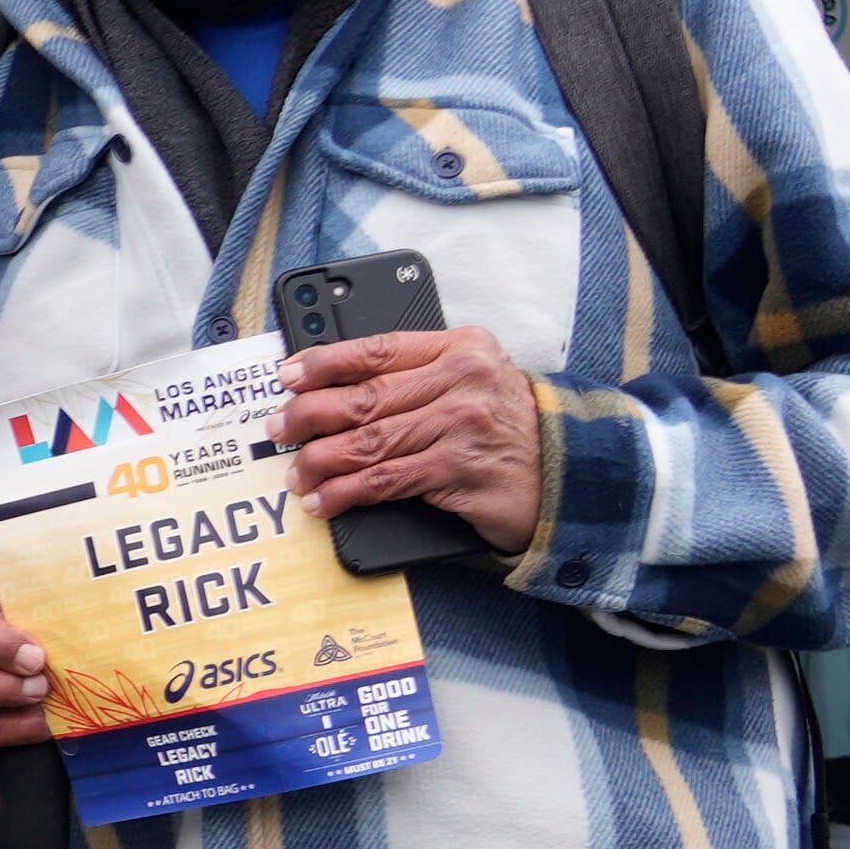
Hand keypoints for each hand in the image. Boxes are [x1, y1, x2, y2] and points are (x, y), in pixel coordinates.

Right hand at [0, 575, 57, 756]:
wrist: (12, 635)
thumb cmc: (20, 612)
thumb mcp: (24, 598)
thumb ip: (38, 609)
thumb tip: (73, 626)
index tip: (36, 657)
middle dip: (1, 689)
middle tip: (42, 687)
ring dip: (10, 719)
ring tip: (47, 711)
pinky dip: (16, 737)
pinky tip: (45, 727)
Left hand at [279, 325, 547, 541]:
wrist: (569, 469)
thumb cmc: (508, 424)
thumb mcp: (475, 378)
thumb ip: (420, 373)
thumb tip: (338, 386)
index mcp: (460, 347)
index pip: (378, 349)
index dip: (325, 362)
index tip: (288, 376)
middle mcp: (461, 381)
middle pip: (365, 397)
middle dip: (310, 415)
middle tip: (280, 430)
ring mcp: (461, 427)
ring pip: (369, 441)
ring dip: (320, 460)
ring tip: (296, 474)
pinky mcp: (458, 472)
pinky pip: (386, 481)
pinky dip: (346, 493)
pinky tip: (325, 500)